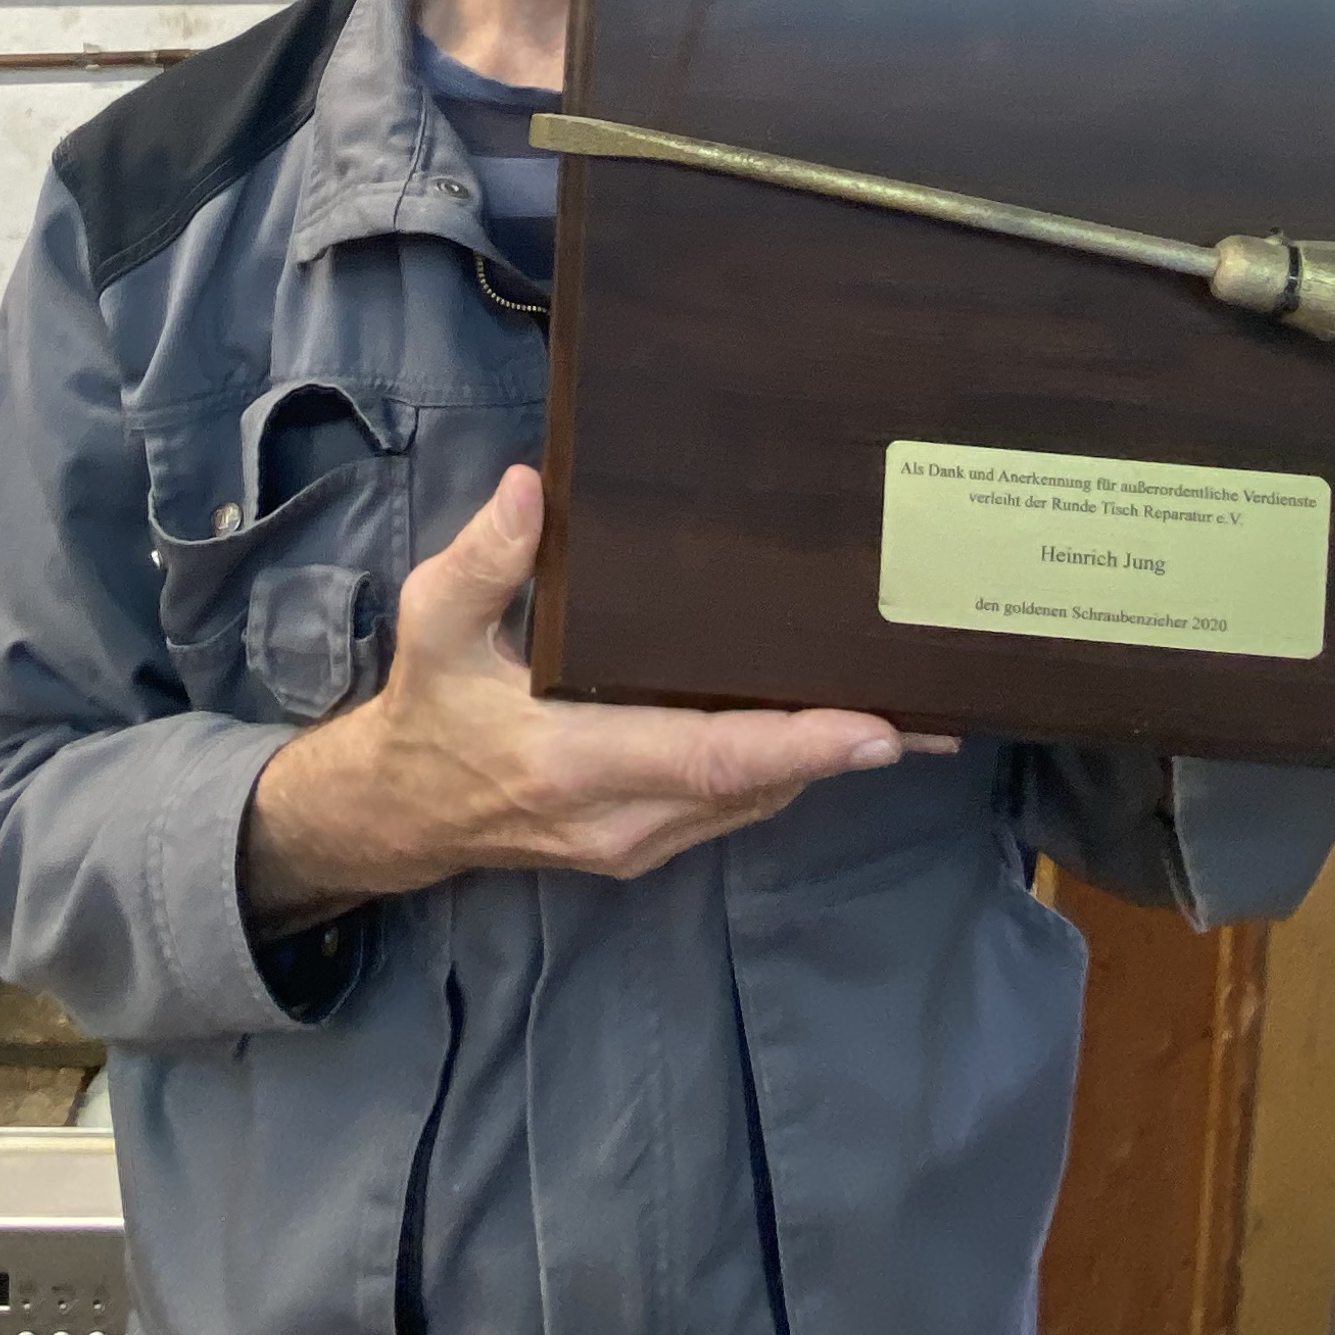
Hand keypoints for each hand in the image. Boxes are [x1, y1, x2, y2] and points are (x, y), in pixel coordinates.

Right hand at [240, 467, 906, 926]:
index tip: (878, 731)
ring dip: (829, 758)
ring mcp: (643, 843)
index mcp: (573, 764)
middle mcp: (624, 819)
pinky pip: (740, 806)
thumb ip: (482, 561)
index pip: (707, 759)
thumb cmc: (428, 711)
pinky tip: (839, 728)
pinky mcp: (654, 844)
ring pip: (758, 801)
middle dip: (846, 746)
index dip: (796, 746)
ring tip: (914, 707)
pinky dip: (792, 767)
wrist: (400, 815)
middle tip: (935, 699)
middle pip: (758, 785)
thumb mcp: (431, 627)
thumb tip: (531, 490)